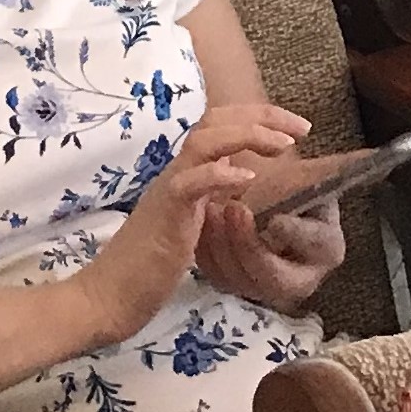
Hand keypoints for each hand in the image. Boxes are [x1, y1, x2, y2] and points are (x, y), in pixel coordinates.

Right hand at [74, 104, 302, 345]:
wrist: (109, 295)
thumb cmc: (148, 265)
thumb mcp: (191, 223)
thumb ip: (211, 198)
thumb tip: (241, 181)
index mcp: (187, 174)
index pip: (221, 126)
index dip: (260, 118)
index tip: (296, 128)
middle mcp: (177, 173)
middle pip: (215, 119)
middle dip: (263, 115)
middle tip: (301, 127)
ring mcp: (169, 189)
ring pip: (204, 140)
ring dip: (248, 135)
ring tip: (283, 145)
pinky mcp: (165, 214)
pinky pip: (190, 183)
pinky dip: (220, 175)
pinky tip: (248, 178)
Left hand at [194, 172, 347, 316]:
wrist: (267, 197)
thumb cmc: (292, 184)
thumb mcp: (312, 176)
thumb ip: (337, 168)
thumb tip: (372, 154)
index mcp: (326, 249)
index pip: (314, 246)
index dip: (294, 234)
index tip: (275, 217)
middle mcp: (299, 278)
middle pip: (273, 276)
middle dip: (250, 246)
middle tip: (234, 208)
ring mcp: (263, 287)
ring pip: (240, 280)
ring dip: (222, 245)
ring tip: (212, 208)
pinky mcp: (234, 283)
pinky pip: (216, 275)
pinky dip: (205, 249)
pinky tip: (200, 220)